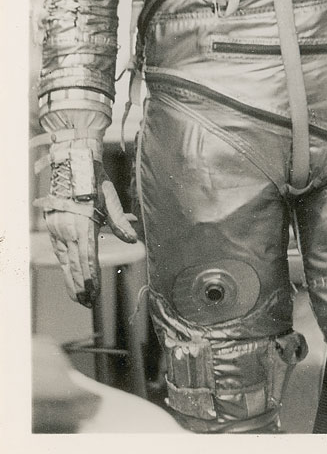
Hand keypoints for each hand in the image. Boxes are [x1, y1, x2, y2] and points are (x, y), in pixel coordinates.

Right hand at [44, 160, 136, 306]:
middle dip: (80, 285)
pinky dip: (65, 264)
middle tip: (87, 303)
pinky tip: (69, 273)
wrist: (71, 162)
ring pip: (64, 260)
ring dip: (71, 278)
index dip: (90, 278)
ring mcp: (57, 229)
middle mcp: (67, 230)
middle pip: (73, 264)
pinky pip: (59, 250)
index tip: (93, 294)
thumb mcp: (110, 199)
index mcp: (83, 225)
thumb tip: (133, 239)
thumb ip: (119, 221)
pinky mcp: (53, 225)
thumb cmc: (94, 180)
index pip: (87, 259)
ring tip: (78, 295)